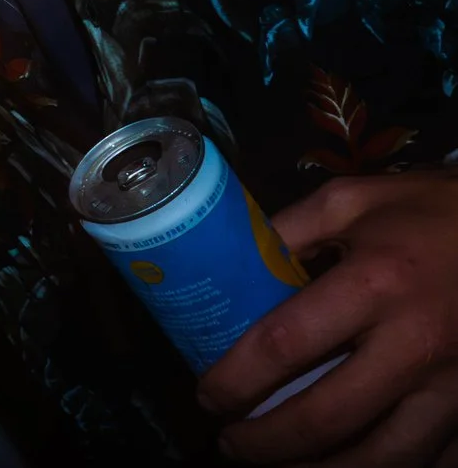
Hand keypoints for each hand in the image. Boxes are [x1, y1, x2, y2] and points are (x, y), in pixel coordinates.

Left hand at [200, 169, 457, 465]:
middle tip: (233, 445)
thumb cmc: (434, 213)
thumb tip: (225, 263)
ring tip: (285, 467)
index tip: (208, 397)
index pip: (284, 345)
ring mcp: (456, 385)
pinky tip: (354, 462)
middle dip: (268, 444)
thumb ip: (288, 231)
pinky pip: (436, 458)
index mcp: (373, 285)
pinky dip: (391, 467)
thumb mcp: (353, 201)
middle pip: (328, 418)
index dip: (235, 379)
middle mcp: (415, 345)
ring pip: (386, 457)